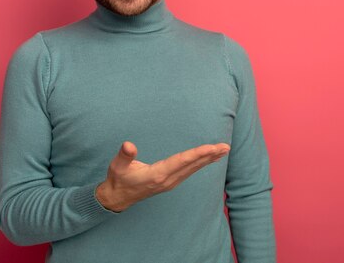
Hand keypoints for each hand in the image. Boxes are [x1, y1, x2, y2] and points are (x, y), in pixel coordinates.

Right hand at [95, 141, 229, 211]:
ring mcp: (170, 182)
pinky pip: (189, 171)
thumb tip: (129, 145)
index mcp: (157, 175)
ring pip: (193, 169)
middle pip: (192, 165)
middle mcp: (167, 180)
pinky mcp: (170, 182)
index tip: (211, 147)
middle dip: (209, 156)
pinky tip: (209, 159)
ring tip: (222, 150)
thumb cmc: (118, 179)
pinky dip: (201, 164)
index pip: (181, 162)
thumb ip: (124, 156)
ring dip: (208, 159)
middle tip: (225, 147)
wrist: (117, 198)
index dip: (197, 154)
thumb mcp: (117, 166)